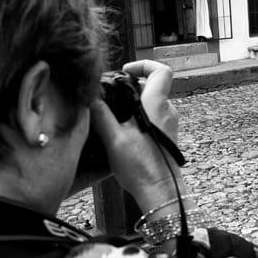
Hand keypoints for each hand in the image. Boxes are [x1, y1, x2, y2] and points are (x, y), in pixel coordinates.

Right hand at [89, 60, 185, 209]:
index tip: (125, 70)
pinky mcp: (166, 136)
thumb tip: (89, 96)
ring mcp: (168, 124)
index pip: (162, 70)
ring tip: (113, 113)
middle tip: (112, 94)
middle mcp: (167, 111)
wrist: (159, 192)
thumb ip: (100, 114)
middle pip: (153, 85)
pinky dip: (138, 115)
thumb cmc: (140, 167)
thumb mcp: (113, 138)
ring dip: (133, 102)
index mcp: (157, 105)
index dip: (144, 64)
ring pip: (152, 102)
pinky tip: (122, 129)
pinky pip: (153, 116)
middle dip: (131, 85)